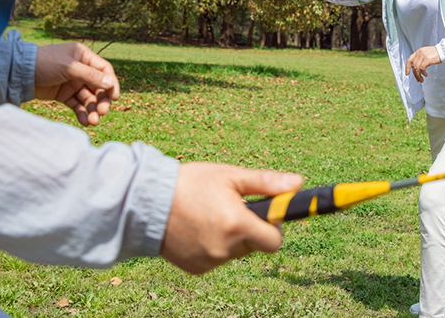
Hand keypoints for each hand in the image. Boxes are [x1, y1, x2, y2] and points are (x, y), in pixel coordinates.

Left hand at [34, 42, 119, 126]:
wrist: (18, 73)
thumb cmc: (44, 63)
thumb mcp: (68, 67)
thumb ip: (90, 75)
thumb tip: (111, 83)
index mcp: (83, 56)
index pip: (104, 70)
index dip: (111, 83)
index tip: (114, 97)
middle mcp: (81, 69)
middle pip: (98, 86)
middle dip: (101, 100)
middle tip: (102, 112)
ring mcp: (72, 83)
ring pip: (88, 98)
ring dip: (92, 109)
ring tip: (93, 121)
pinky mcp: (63, 94)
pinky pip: (77, 105)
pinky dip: (81, 113)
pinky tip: (84, 121)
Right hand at [160, 163, 303, 273]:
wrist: (146, 202)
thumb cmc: (191, 183)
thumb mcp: (231, 176)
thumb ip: (267, 183)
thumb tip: (298, 183)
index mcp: (237, 225)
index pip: (274, 241)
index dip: (273, 227)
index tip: (265, 214)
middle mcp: (225, 249)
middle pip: (254, 245)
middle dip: (250, 229)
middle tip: (231, 209)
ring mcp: (210, 261)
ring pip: (235, 252)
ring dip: (230, 238)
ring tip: (210, 215)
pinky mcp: (196, 268)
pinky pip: (217, 259)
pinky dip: (213, 246)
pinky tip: (197, 228)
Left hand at [405, 45, 441, 82]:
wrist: (444, 51)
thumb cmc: (436, 54)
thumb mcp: (426, 54)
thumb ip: (420, 59)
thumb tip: (417, 69)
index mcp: (418, 51)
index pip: (409, 60)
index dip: (407, 67)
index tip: (407, 73)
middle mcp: (420, 53)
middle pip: (413, 66)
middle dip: (415, 74)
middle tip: (418, 79)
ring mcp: (423, 55)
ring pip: (417, 68)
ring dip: (418, 75)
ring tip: (422, 79)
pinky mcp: (428, 59)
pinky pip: (422, 68)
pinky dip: (423, 73)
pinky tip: (425, 75)